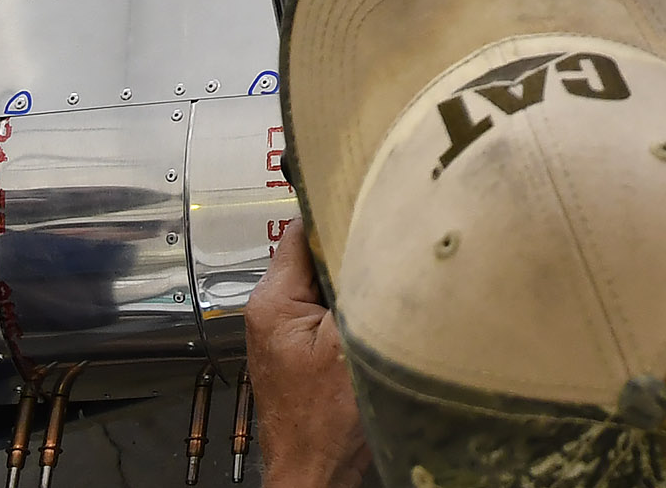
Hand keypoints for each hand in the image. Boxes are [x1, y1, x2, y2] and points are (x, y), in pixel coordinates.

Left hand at [246, 231, 372, 487]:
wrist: (315, 473)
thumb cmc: (327, 420)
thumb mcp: (349, 341)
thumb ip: (355, 286)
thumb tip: (377, 238)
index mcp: (273, 300)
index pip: (302, 230)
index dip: (339, 215)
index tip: (376, 205)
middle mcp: (270, 310)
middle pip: (315, 254)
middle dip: (352, 249)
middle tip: (395, 241)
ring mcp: (284, 331)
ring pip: (325, 282)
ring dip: (354, 280)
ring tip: (390, 273)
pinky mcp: (300, 349)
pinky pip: (328, 309)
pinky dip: (351, 305)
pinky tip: (377, 309)